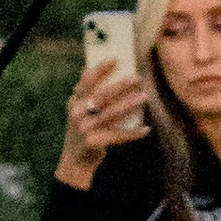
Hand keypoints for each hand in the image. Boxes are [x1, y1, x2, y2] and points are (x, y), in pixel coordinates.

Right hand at [55, 61, 148, 190]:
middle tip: (137, 78)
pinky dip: (133, 133)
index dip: (101, 70)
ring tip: (144, 97)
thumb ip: (83, 94)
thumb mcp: (78, 112)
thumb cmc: (82, 132)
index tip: (116, 59)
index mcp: (74, 103)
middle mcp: (77, 114)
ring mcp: (85, 128)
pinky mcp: (94, 142)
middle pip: (101, 96)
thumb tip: (89, 68)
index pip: (87, 82)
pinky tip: (146, 129)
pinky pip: (118, 135)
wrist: (75, 162)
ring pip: (111, 113)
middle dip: (120, 85)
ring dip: (130, 104)